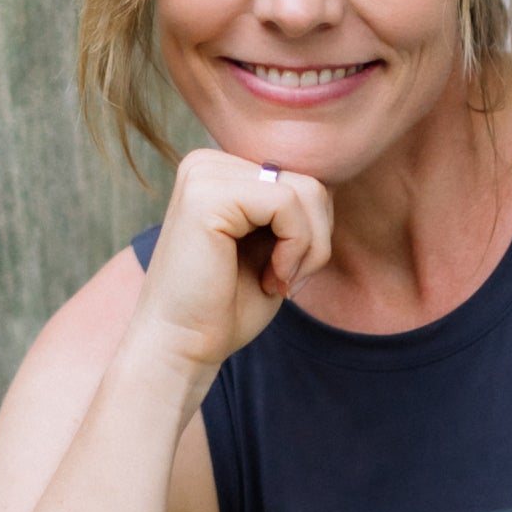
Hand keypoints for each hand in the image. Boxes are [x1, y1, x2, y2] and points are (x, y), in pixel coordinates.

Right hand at [127, 149, 332, 380]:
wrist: (181, 347)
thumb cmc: (225, 308)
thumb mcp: (270, 249)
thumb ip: (293, 213)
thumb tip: (330, 185)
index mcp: (219, 173)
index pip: (301, 180)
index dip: (314, 232)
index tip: (288, 274)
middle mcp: (207, 164)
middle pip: (308, 181)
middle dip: (317, 239)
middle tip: (288, 281)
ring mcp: (204, 174)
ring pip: (305, 190)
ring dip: (310, 247)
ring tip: (280, 281)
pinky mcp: (207, 195)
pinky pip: (287, 203)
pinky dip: (295, 248)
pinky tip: (271, 278)